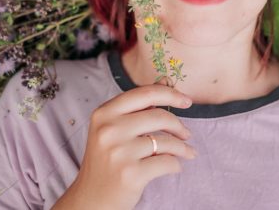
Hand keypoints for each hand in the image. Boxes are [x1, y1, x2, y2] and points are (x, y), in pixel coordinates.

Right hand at [52, 84, 195, 209]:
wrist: (91, 200)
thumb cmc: (106, 161)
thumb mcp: (113, 128)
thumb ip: (138, 106)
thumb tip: (166, 81)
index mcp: (104, 113)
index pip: (145, 93)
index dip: (170, 94)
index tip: (186, 101)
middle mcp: (109, 129)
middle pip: (159, 116)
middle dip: (178, 125)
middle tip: (186, 133)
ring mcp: (119, 152)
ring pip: (166, 141)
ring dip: (182, 147)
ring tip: (187, 152)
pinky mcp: (131, 174)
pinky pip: (167, 162)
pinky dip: (176, 164)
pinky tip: (175, 167)